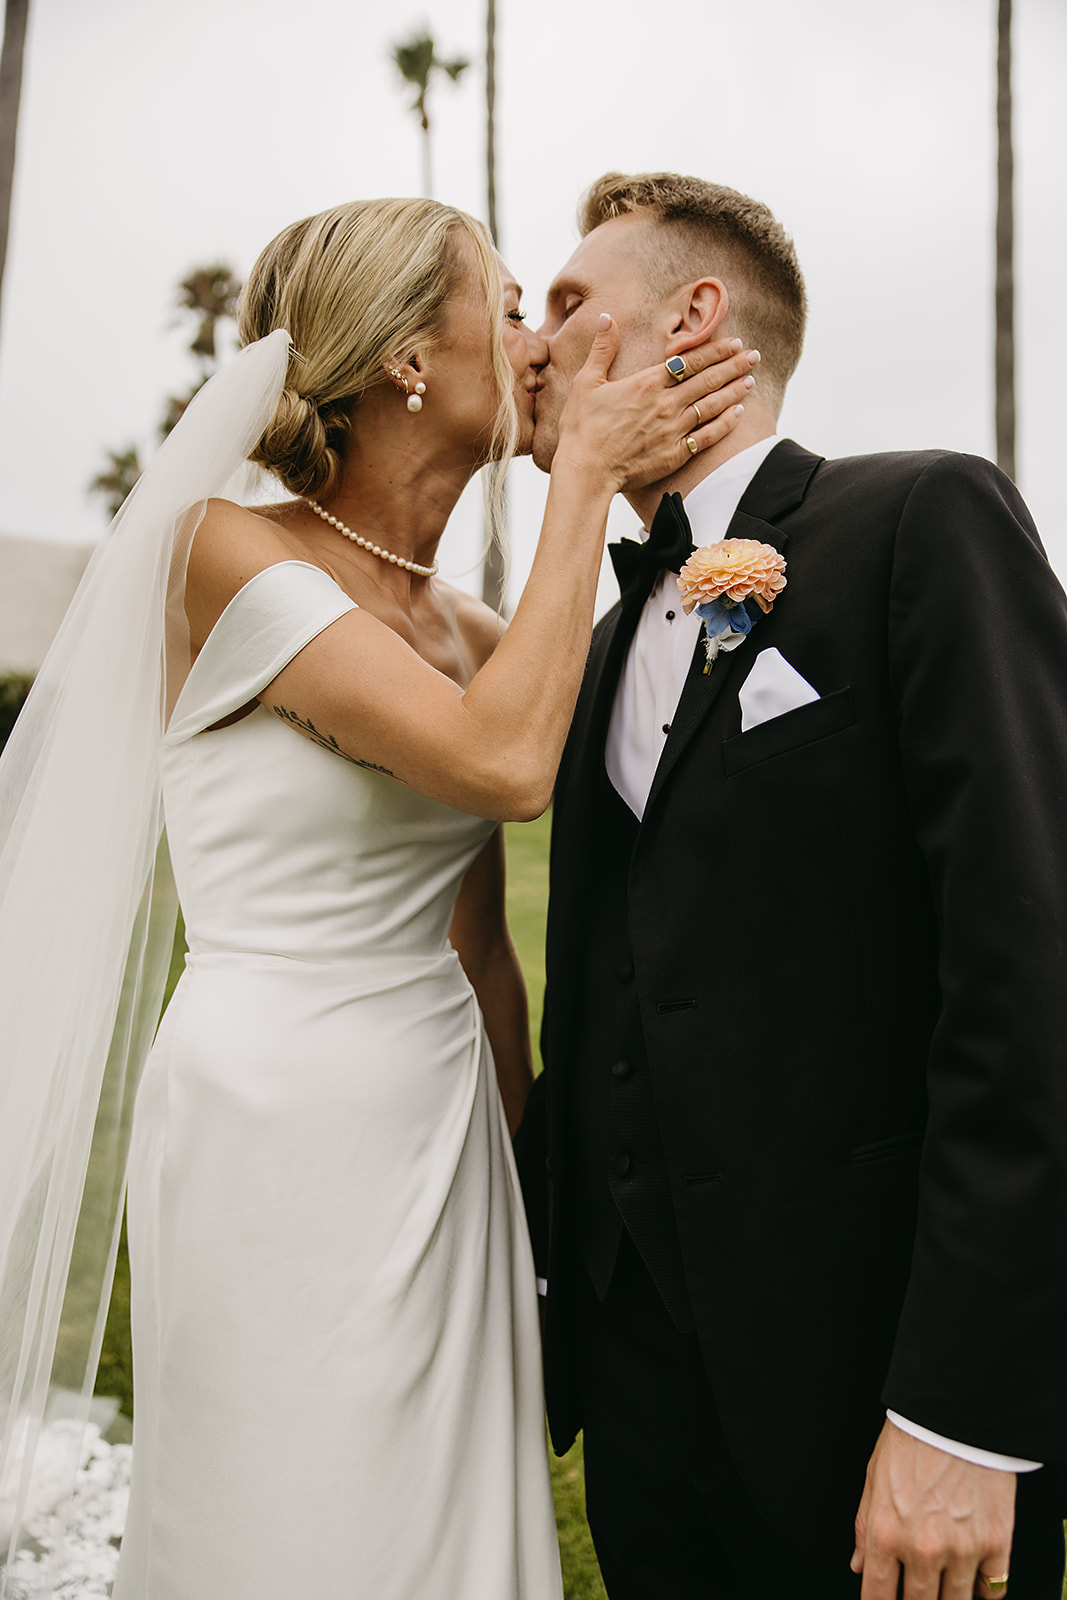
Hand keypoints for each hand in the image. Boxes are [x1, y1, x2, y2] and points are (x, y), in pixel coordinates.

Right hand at [554, 318, 758, 491]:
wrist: (586, 472)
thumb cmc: (581, 428)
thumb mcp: (586, 382)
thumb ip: (602, 349)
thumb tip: (608, 318)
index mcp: (646, 383)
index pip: (690, 361)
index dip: (715, 350)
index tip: (734, 342)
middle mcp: (665, 404)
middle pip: (707, 380)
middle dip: (734, 366)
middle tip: (754, 355)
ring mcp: (673, 430)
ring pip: (712, 405)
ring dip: (734, 391)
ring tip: (751, 380)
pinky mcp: (674, 453)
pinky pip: (707, 436)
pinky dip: (725, 423)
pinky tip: (738, 413)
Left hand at [852, 1421, 1015, 1598]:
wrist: (954, 1414)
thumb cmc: (910, 1440)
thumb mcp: (873, 1480)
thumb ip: (864, 1528)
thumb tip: (859, 1565)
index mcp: (885, 1533)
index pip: (877, 1596)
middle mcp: (922, 1549)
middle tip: (917, 1591)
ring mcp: (961, 1550)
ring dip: (948, 1598)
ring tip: (943, 1586)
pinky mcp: (995, 1542)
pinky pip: (993, 1589)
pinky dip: (984, 1589)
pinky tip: (975, 1578)